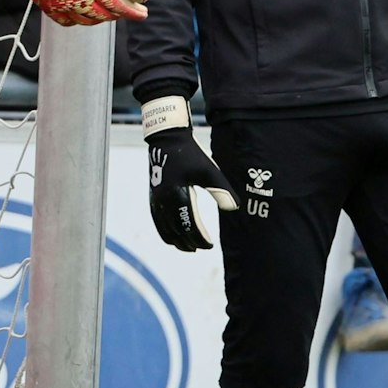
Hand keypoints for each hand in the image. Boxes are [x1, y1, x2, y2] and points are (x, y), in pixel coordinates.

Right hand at [141, 95, 237, 250]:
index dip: (199, 238)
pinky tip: (173, 235)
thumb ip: (222, 190)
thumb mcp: (209, 170)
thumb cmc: (191, 154)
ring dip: (176, 240)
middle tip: (201, 248)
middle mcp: (163, 201)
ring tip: (188, 247)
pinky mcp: (152, 197)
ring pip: (164, 229)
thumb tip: (234, 208)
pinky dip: (165, 232)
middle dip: (188, 243)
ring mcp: (155, 200)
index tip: (209, 245)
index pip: (189, 225)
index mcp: (177, 195)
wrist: (167, 140)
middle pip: (175, 231)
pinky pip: (157, 221)